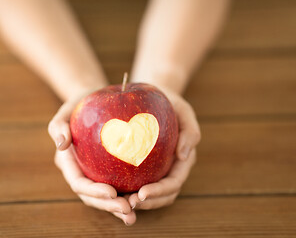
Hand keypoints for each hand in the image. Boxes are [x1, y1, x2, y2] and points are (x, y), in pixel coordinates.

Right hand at [48, 92, 136, 225]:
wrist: (92, 102)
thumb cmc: (79, 104)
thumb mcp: (66, 109)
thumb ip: (59, 125)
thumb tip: (61, 144)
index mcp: (68, 163)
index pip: (79, 183)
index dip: (94, 192)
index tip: (113, 193)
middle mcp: (81, 172)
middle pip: (92, 197)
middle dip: (108, 206)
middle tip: (128, 211)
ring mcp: (94, 173)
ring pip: (105, 197)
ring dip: (118, 208)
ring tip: (133, 215)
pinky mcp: (108, 170)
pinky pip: (118, 185)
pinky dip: (128, 194)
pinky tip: (143, 198)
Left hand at [127, 92, 200, 209]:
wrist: (156, 98)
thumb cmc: (171, 102)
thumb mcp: (183, 110)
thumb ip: (190, 131)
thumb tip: (183, 156)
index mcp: (182, 161)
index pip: (173, 183)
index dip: (159, 192)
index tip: (141, 193)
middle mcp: (171, 169)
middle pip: (163, 195)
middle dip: (148, 203)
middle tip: (128, 204)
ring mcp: (158, 169)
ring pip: (150, 195)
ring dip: (137, 202)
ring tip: (120, 203)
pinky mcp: (144, 166)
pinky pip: (136, 181)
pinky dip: (127, 190)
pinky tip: (112, 190)